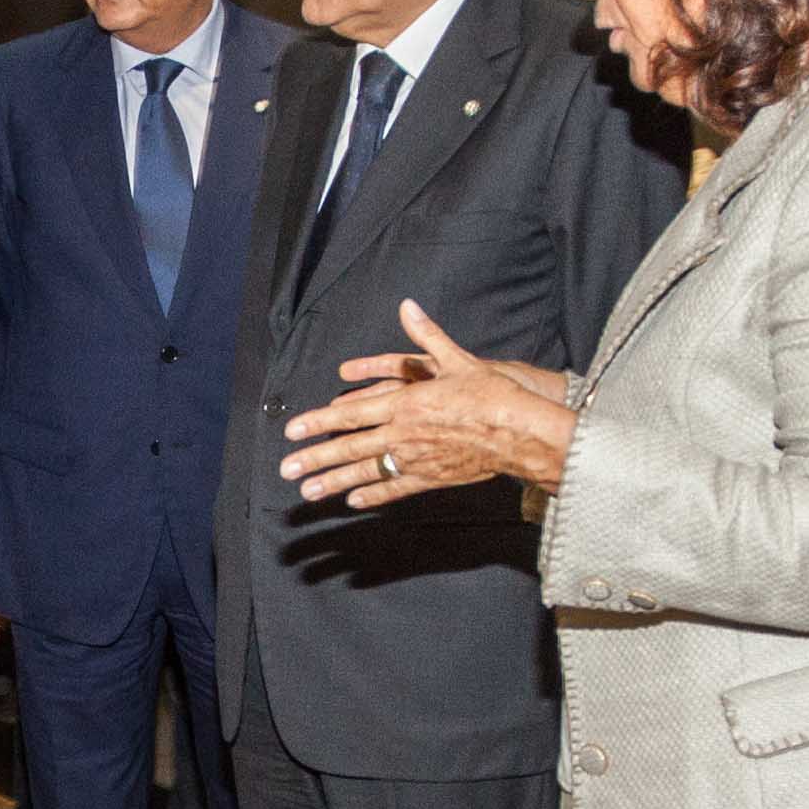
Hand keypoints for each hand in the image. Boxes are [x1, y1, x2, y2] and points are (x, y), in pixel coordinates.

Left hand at [280, 301, 577, 504]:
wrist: (521, 430)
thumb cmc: (491, 393)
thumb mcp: (457, 359)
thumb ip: (427, 335)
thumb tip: (408, 306)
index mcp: (404, 404)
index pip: (350, 415)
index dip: (318, 423)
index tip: (292, 432)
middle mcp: (403, 433)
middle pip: (350, 447)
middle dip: (315, 459)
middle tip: (286, 469)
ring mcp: (416, 459)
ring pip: (367, 472)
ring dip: (335, 482)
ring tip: (308, 493)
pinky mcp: (432, 477)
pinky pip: (396, 488)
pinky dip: (374, 495)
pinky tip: (354, 502)